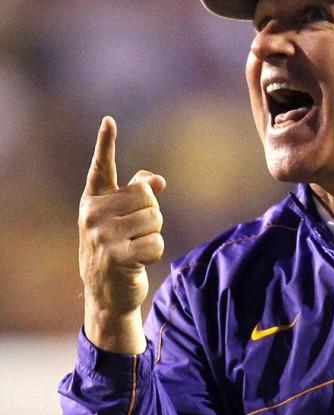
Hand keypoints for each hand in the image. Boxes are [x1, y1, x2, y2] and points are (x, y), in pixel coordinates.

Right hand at [79, 117, 165, 352]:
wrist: (105, 293)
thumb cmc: (116, 249)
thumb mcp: (121, 221)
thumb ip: (137, 196)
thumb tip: (158, 180)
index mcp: (94, 200)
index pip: (102, 167)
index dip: (106, 144)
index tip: (109, 121)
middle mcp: (93, 213)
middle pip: (147, 197)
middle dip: (152, 215)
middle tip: (137, 232)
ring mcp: (102, 235)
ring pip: (154, 219)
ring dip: (154, 235)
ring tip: (136, 246)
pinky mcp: (116, 255)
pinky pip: (156, 242)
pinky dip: (155, 252)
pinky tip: (139, 260)